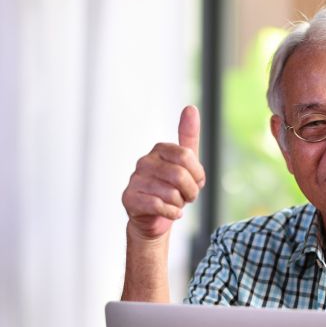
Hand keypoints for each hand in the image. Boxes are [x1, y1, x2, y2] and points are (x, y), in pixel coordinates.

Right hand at [121, 105, 205, 239]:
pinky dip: (171, 213)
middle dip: (190, 192)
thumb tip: (190, 107)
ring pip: (170, 193)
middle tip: (187, 197)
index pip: (186, 155)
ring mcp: (134, 179)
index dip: (197, 174)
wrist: (153, 219)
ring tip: (174, 204)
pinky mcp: (129, 198)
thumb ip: (189, 137)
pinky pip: (158, 205)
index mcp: (160, 149)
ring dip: (179, 204)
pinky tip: (170, 213)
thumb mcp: (186, 164)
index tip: (196, 182)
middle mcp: (144, 161)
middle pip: (179, 175)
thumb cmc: (171, 189)